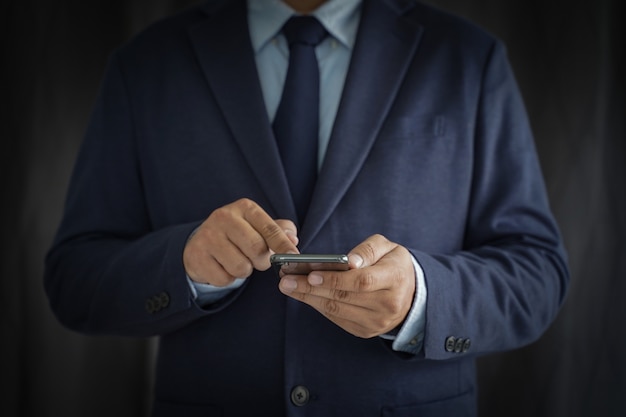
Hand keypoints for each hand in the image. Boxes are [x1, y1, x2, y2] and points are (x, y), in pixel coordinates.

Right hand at [183, 198, 298, 286]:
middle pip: (256, 249)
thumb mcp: (258, 226)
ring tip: (237, 261)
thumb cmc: (237, 235)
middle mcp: (224, 217)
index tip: (293, 257)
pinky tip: (222, 267)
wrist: (200, 243)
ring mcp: (208, 236)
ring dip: (243, 271)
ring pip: (240, 267)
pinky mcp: (196, 256)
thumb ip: (279, 230)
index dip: (283, 245)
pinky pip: (224, 279)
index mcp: (244, 208)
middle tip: (257, 261)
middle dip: (262, 261)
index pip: (269, 228)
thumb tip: (293, 239)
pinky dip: (227, 278)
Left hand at [278, 234, 415, 337]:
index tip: (311, 275)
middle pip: (344, 297)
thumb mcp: (388, 247)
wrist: (409, 294)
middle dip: (310, 288)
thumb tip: (349, 261)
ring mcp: (376, 322)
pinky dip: (317, 306)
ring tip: (288, 285)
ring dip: (308, 298)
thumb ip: (368, 249)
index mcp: (395, 278)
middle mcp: (388, 304)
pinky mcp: (365, 331)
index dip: (335, 279)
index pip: (362, 281)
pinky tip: (303, 295)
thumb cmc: (392, 264)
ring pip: (336, 310)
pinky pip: (336, 318)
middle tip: (285, 279)